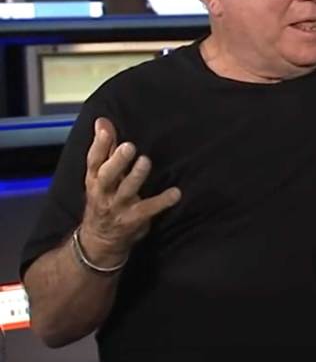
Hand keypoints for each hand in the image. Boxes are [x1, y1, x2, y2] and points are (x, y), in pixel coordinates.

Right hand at [78, 118, 181, 266]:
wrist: (99, 241)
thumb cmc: (104, 199)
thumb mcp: (100, 176)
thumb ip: (105, 149)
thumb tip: (102, 120)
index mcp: (94, 179)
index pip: (93, 160)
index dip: (99, 144)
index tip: (106, 128)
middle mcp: (103, 192)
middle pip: (107, 175)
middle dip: (117, 161)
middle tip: (129, 146)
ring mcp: (118, 207)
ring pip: (126, 191)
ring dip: (136, 176)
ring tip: (145, 161)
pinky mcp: (133, 220)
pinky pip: (148, 210)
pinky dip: (162, 201)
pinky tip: (176, 193)